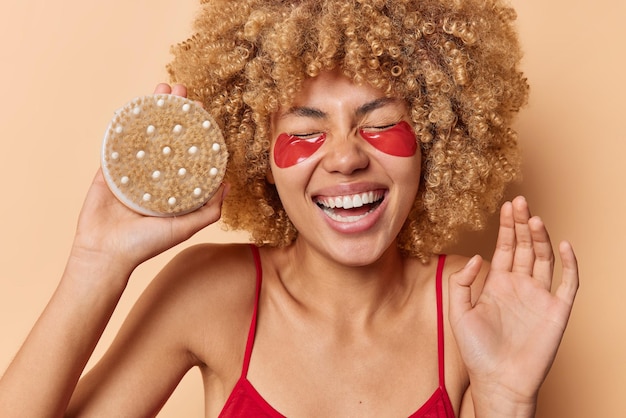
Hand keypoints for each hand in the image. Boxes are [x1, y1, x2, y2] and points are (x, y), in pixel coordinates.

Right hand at [70, 84, 226, 276]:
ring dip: (152, 108)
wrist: (105, 253)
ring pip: (144, 132)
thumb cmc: (146, 244)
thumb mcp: (185, 227)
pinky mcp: (109, 168)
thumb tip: (227, 184)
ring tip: (162, 88)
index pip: (187, 150)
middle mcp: (155, 174)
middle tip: (181, 89)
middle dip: (175, 110)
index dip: (195, 130)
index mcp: (173, 185)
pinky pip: (118, 141)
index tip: (202, 111)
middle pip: (166, 134)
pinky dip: (126, 122)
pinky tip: (135, 105)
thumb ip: (208, 210)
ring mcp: (132, 168)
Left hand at [449, 196, 578, 412]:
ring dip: (540, 238)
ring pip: (544, 259)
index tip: (507, 206)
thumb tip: (477, 257)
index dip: (507, 227)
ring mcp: (539, 297)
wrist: (497, 381)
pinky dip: (569, 264)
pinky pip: (567, 283)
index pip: (505, 248)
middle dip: (522, 224)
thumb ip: (461, 283)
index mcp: (497, 284)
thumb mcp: (458, 313)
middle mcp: (519, 286)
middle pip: (525, 247)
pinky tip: (563, 245)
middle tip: (520, 201)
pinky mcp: (557, 311)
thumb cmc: (476, 351)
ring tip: (533, 218)